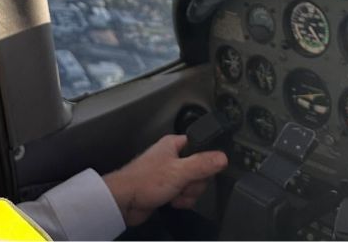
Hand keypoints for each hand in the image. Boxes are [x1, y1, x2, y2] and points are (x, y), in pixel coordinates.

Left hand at [102, 135, 228, 226]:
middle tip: (183, 184)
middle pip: (201, 169)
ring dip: (187, 194)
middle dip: (195, 182)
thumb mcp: (179, 171)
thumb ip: (203, 164)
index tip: (202, 170)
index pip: (202, 147)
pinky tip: (172, 201)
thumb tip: (223, 157)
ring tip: (174, 194)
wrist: (123, 203)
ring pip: (194, 184)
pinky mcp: (166, 189)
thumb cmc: (143, 181)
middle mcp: (172, 157)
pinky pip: (185, 195)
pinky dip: (181, 200)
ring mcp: (169, 174)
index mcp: (174, 144)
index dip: (205, 160)